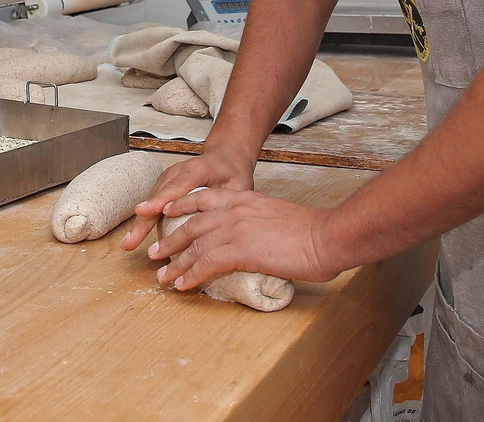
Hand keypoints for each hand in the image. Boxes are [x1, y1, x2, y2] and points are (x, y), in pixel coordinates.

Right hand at [120, 146, 255, 250]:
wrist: (225, 158)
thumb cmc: (232, 173)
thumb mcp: (239, 186)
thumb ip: (231, 204)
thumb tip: (228, 228)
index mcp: (198, 169)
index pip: (177, 185)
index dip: (160, 200)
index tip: (144, 211)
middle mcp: (179, 171)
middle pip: (158, 196)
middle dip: (143, 219)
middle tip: (130, 241)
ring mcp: (168, 176)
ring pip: (152, 200)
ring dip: (141, 223)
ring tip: (129, 243)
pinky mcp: (164, 184)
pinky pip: (153, 202)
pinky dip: (146, 219)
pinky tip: (138, 236)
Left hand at [147, 188, 341, 288]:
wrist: (329, 236)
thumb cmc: (312, 231)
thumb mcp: (277, 215)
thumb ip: (257, 221)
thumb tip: (251, 237)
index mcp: (244, 199)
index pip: (203, 199)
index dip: (180, 207)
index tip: (166, 214)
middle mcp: (235, 210)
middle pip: (191, 223)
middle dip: (169, 240)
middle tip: (154, 252)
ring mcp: (237, 229)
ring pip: (195, 246)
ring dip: (175, 263)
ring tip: (162, 276)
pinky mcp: (242, 250)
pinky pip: (207, 263)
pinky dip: (191, 276)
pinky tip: (182, 285)